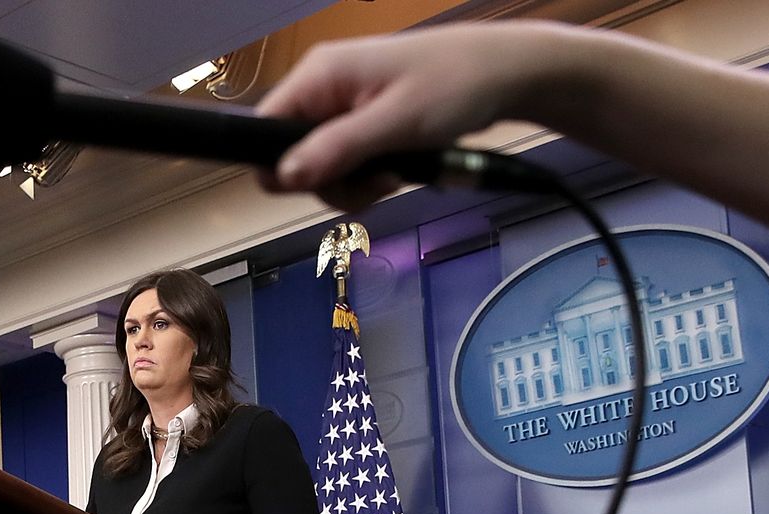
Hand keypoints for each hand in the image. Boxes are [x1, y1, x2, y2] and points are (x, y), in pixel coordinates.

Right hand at [256, 23, 568, 208]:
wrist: (506, 73)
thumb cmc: (454, 86)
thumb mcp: (396, 122)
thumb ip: (337, 149)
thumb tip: (282, 177)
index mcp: (318, 76)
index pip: (262, 129)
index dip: (280, 166)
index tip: (322, 183)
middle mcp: (321, 90)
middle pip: (290, 157)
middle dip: (331, 182)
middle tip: (378, 180)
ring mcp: (340, 107)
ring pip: (319, 168)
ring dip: (355, 185)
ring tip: (396, 174)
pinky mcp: (361, 124)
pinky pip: (344, 164)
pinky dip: (368, 178)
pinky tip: (398, 170)